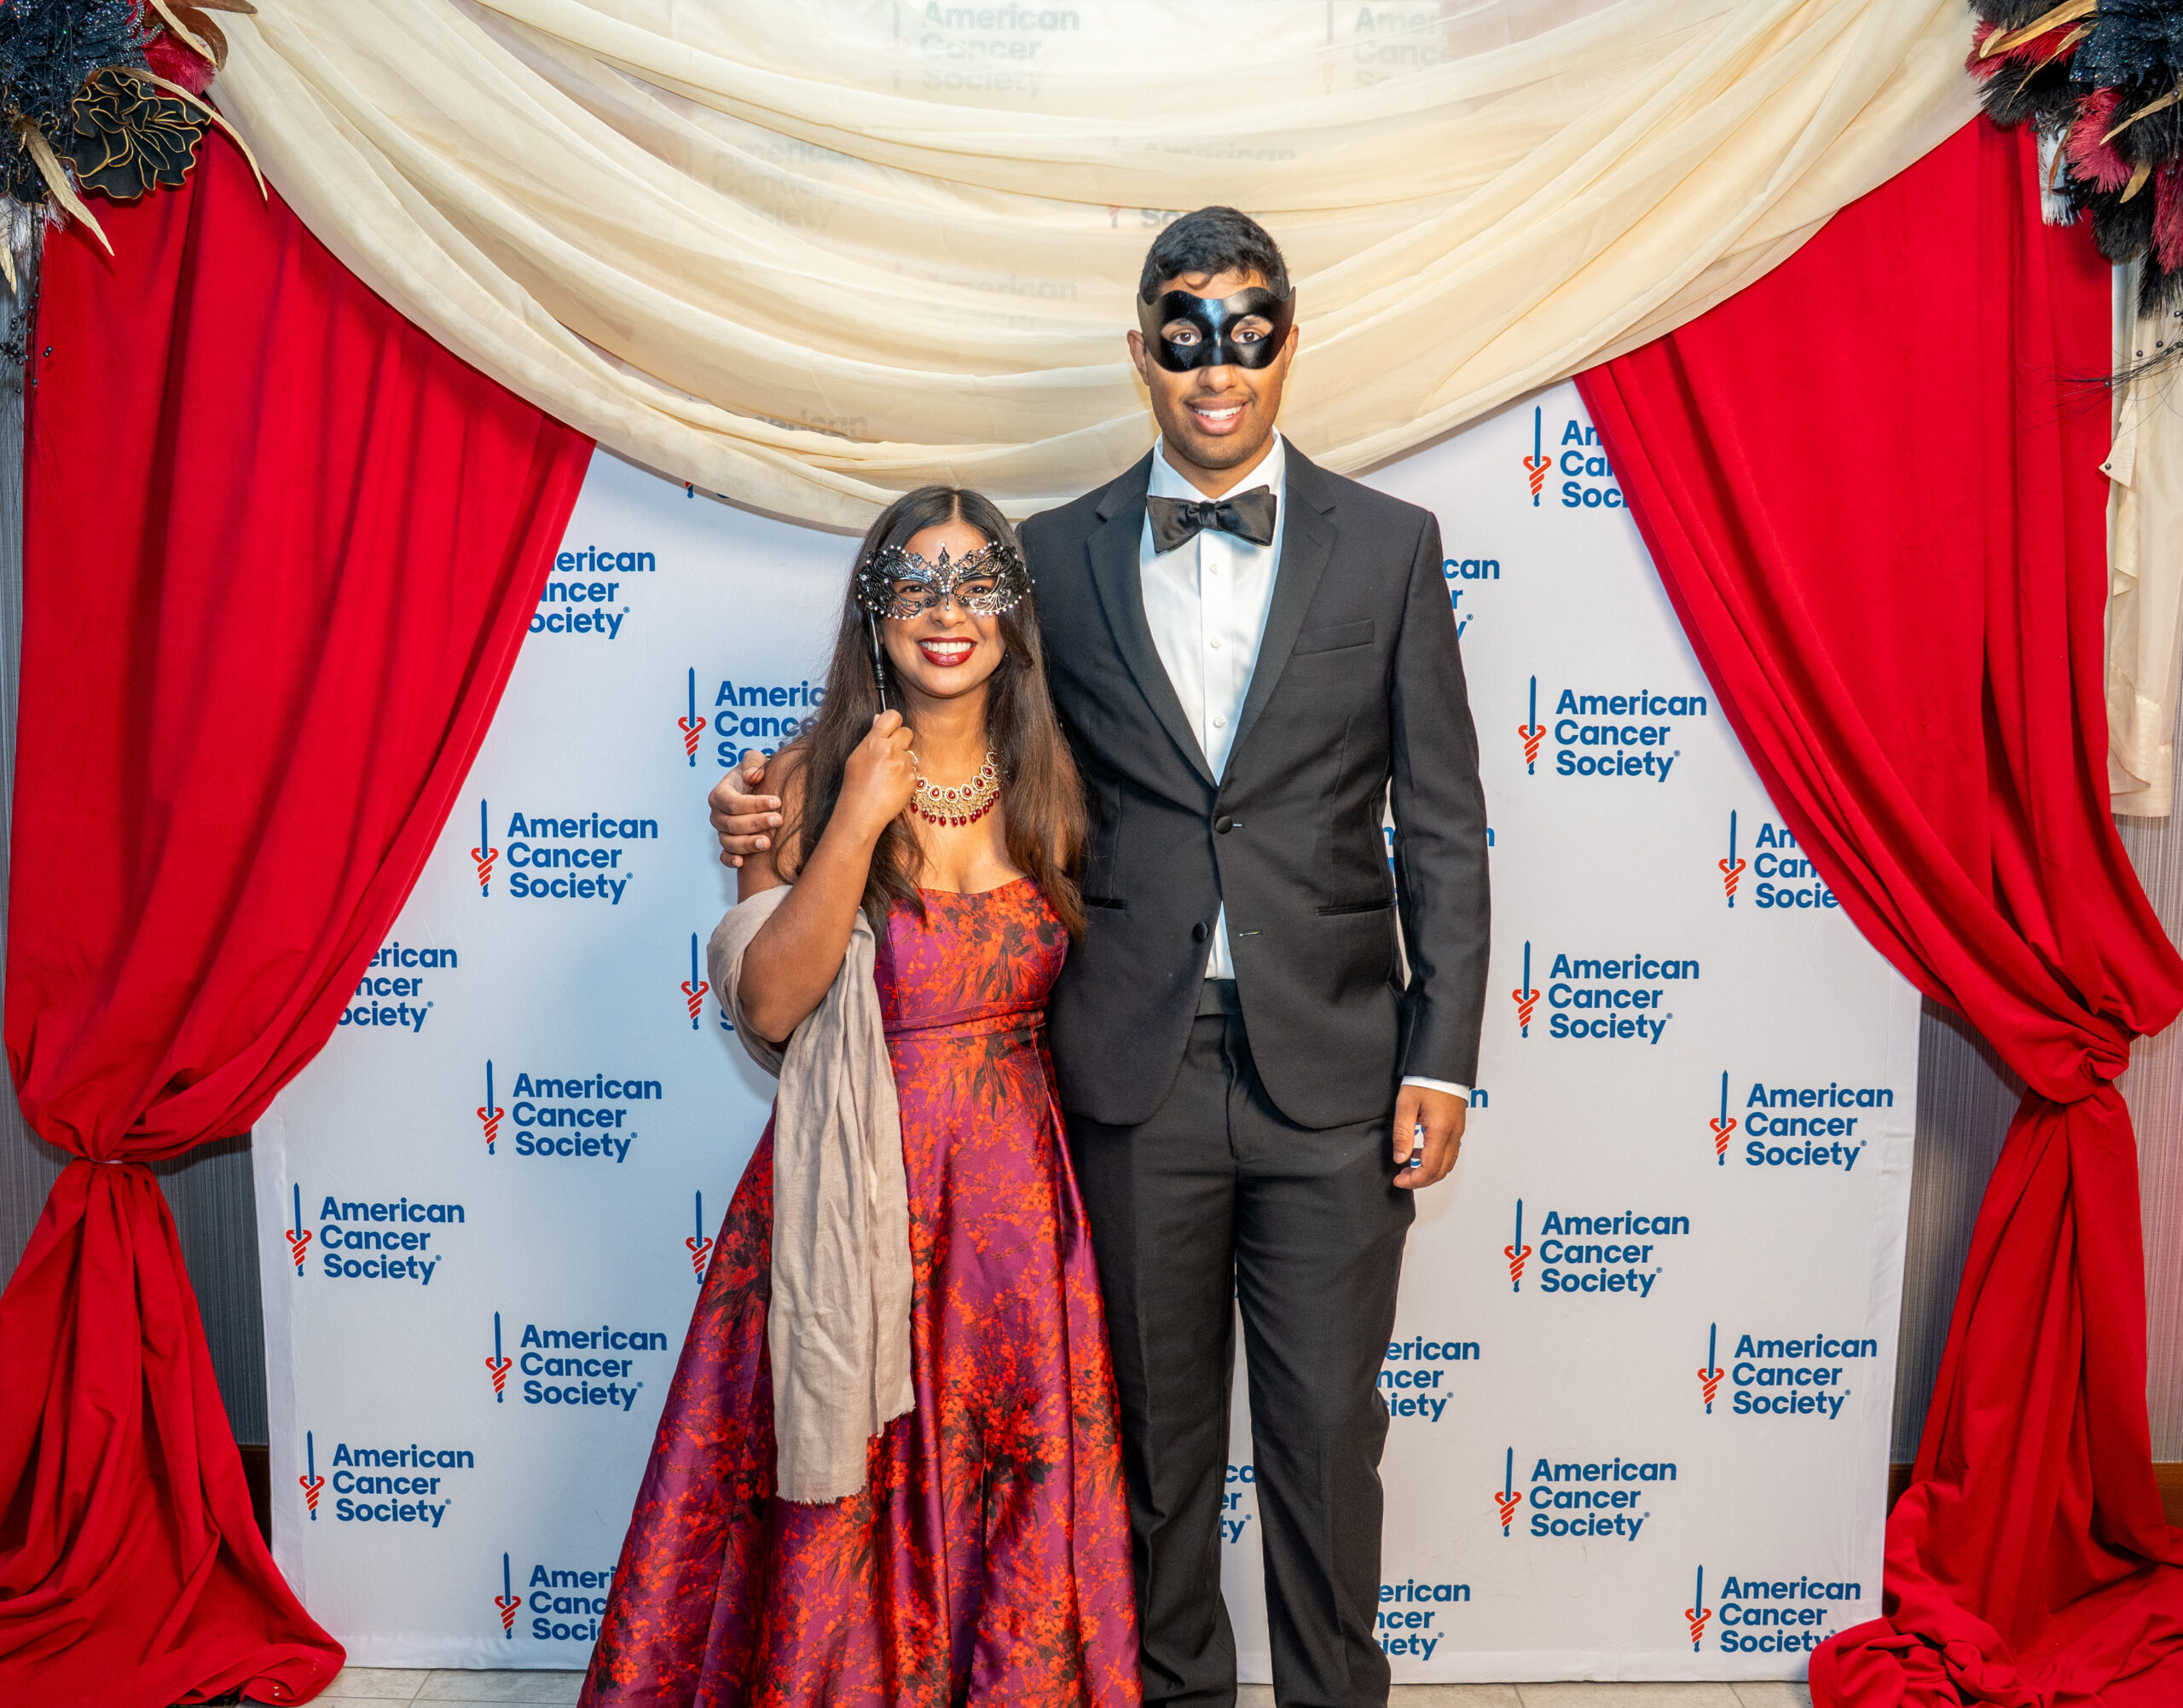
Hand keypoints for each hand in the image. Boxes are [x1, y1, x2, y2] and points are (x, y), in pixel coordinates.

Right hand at [708, 751, 781, 867]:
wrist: (762, 792)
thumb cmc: (758, 775)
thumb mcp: (756, 761)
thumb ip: (753, 763)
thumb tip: (751, 777)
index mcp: (720, 794)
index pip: (732, 802)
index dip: (753, 804)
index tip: (777, 801)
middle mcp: (717, 815)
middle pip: (731, 824)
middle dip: (755, 823)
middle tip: (778, 820)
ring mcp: (722, 832)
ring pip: (729, 842)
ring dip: (747, 844)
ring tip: (768, 843)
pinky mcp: (729, 846)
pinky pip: (724, 857)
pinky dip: (730, 860)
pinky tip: (742, 863)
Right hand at [835, 711, 916, 843]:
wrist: (861, 813)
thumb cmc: (855, 785)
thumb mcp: (857, 756)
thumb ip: (871, 737)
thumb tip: (879, 718)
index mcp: (874, 742)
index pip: (893, 716)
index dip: (894, 721)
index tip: (892, 728)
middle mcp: (890, 750)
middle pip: (907, 732)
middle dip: (901, 740)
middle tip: (891, 754)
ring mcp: (903, 765)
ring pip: (910, 753)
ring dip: (902, 761)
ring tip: (887, 776)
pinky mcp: (912, 779)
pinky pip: (913, 771)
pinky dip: (905, 776)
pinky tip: (893, 786)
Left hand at [1392, 1085, 1465, 1188]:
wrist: (1443, 1065)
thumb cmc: (1425, 1080)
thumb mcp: (1406, 1105)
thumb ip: (1403, 1133)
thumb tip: (1400, 1158)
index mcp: (1440, 1131)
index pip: (1430, 1168)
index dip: (1414, 1180)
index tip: (1398, 1180)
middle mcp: (1453, 1135)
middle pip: (1441, 1171)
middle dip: (1421, 1180)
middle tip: (1402, 1177)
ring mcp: (1458, 1132)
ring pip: (1447, 1164)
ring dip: (1428, 1171)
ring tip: (1408, 1167)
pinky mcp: (1457, 1128)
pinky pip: (1449, 1153)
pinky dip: (1435, 1161)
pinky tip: (1419, 1153)